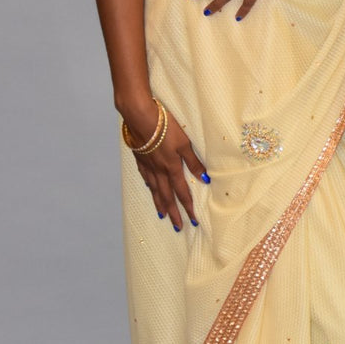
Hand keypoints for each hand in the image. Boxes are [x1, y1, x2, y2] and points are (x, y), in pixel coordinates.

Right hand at [122, 97, 208, 230]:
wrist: (140, 117)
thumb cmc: (165, 127)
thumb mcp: (184, 143)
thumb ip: (193, 161)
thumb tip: (204, 178)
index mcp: (172, 168)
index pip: (182, 192)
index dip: (188, 208)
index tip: (193, 221)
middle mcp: (159, 171)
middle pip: (167, 196)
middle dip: (174, 212)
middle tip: (177, 226)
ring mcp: (147, 165)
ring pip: (154, 189)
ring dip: (160, 203)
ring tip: (162, 215)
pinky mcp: (139, 158)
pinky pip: (145, 177)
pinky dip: (149, 186)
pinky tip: (149, 189)